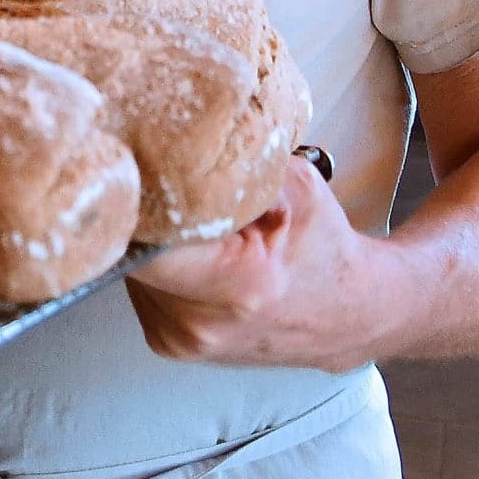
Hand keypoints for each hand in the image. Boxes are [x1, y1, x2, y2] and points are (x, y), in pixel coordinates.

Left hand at [124, 156, 396, 372]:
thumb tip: (182, 136)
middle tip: (162, 184)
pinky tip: (192, 254)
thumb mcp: (298, 187)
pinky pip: (141, 285)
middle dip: (143, 212)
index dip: (137, 199)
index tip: (136, 170)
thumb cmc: (324, 249)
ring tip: (191, 226)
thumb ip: (242, 162)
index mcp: (236, 286)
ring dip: (150, 238)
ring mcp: (181, 341)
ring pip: (131, 265)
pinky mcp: (168, 343)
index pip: (146, 238)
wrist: (347, 316)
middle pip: (131, 249)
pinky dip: (158, 263)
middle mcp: (200, 323)